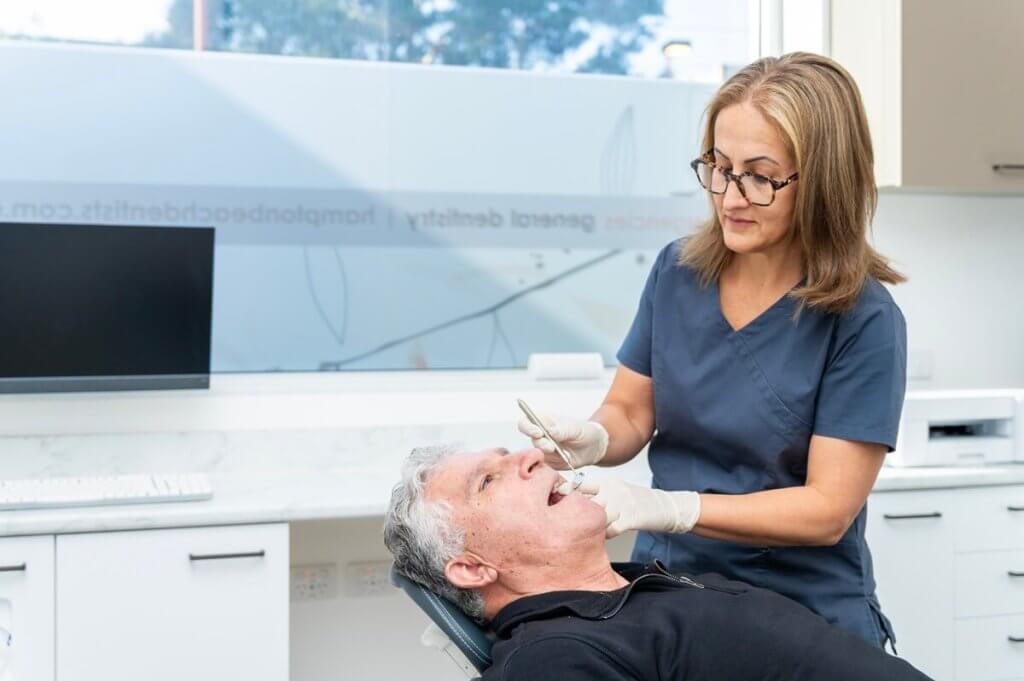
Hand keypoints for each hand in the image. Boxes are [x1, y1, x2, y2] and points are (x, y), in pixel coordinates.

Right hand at [517, 413, 608, 469]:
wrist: (593, 448)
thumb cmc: (584, 432)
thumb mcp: (576, 428)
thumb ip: (563, 429)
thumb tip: (549, 431)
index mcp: (544, 421)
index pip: (526, 422)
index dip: (527, 427)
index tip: (538, 432)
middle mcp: (540, 435)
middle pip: (530, 439)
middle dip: (541, 444)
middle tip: (551, 447)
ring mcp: (543, 450)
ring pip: (537, 453)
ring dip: (549, 454)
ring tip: (563, 453)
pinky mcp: (549, 462)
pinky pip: (546, 465)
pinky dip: (556, 463)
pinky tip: (566, 458)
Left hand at [568, 478, 700, 538]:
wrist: (666, 507)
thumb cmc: (637, 502)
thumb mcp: (616, 491)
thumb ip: (597, 495)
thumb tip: (570, 502)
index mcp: (607, 482)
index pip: (580, 483)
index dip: (566, 493)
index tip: (554, 501)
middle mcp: (612, 490)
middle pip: (584, 500)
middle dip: (571, 512)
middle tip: (562, 523)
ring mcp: (622, 503)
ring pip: (596, 515)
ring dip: (588, 526)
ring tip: (582, 534)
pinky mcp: (631, 517)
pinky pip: (610, 529)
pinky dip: (605, 536)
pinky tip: (603, 538)